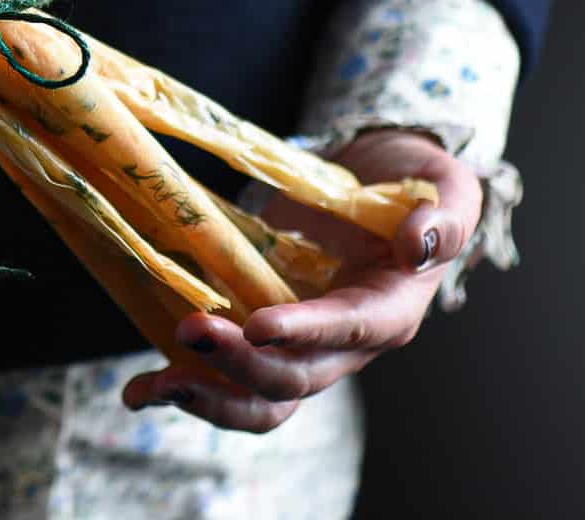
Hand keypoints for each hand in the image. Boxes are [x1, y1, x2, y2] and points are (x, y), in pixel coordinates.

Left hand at [121, 129, 482, 431]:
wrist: (378, 185)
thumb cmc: (414, 184)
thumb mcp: (443, 185)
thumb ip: (443, 216)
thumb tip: (419, 242)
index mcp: (390, 309)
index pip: (349, 330)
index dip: (305, 332)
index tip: (258, 324)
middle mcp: (345, 345)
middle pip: (295, 378)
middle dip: (241, 363)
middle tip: (189, 330)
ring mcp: (302, 348)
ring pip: (261, 398)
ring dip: (207, 396)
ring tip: (152, 387)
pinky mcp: (265, 341)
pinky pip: (230, 380)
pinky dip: (188, 387)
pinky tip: (141, 389)